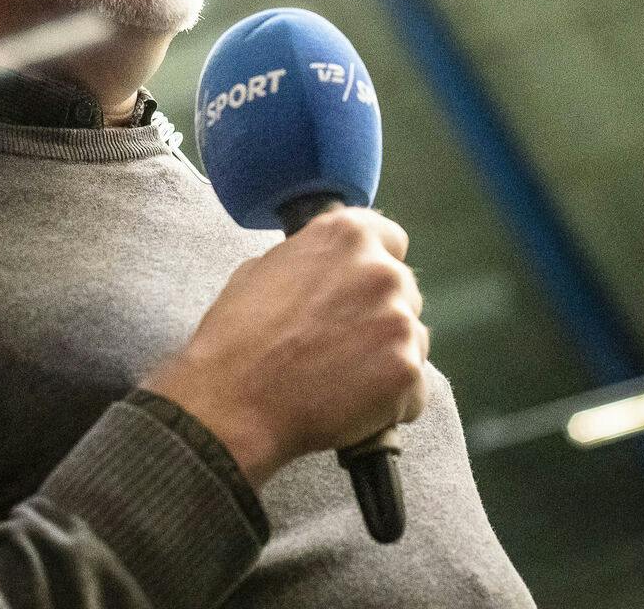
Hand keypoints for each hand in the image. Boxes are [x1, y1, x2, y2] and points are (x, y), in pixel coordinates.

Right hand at [143, 207, 427, 488]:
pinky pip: (412, 389)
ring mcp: (399, 321)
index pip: (391, 239)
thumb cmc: (236, 337)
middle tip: (341, 344)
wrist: (232, 403)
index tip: (357, 291)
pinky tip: (352, 408)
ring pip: (411, 339)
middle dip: (380, 314)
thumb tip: (327, 269)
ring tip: (342, 380)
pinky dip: (390, 402)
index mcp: (346, 234)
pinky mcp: (407, 371)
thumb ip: (310, 259)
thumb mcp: (262, 269)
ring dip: (388, 357)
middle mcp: (382, 270)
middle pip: (403, 290)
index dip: (372, 266)